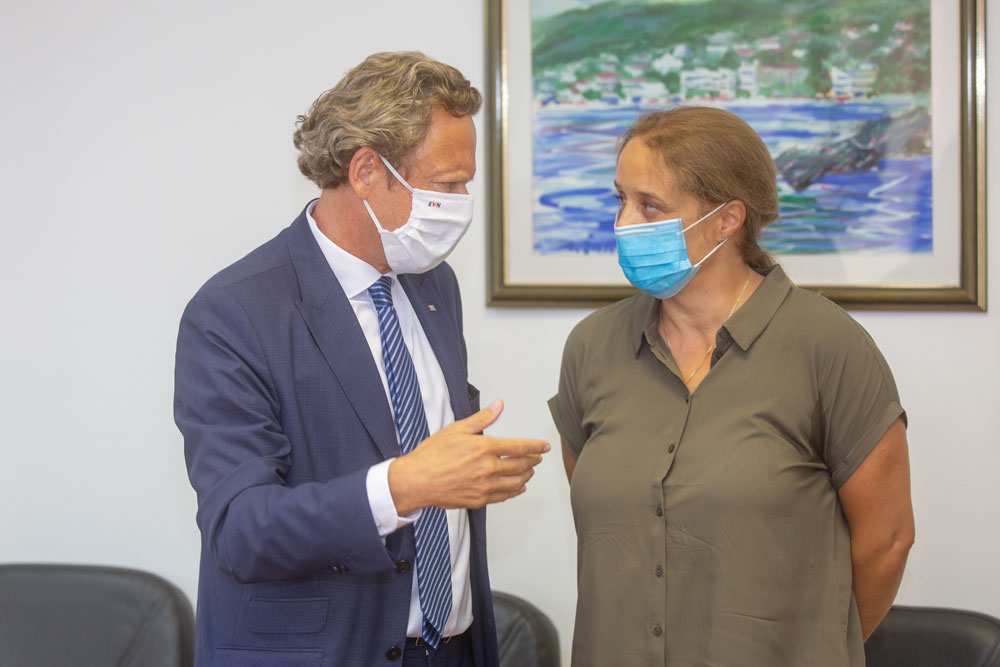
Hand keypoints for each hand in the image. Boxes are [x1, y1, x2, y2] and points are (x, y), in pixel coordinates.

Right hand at [387, 399, 549, 513]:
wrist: (417, 481)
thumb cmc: (432, 455)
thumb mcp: (457, 429)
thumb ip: (482, 418)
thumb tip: (498, 405)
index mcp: (484, 448)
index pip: (519, 447)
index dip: (535, 446)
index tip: (544, 446)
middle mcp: (488, 468)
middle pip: (521, 466)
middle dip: (533, 461)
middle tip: (538, 457)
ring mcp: (485, 486)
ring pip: (515, 483)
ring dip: (526, 476)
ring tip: (529, 471)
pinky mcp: (479, 500)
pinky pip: (503, 496)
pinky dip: (514, 491)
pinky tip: (517, 488)